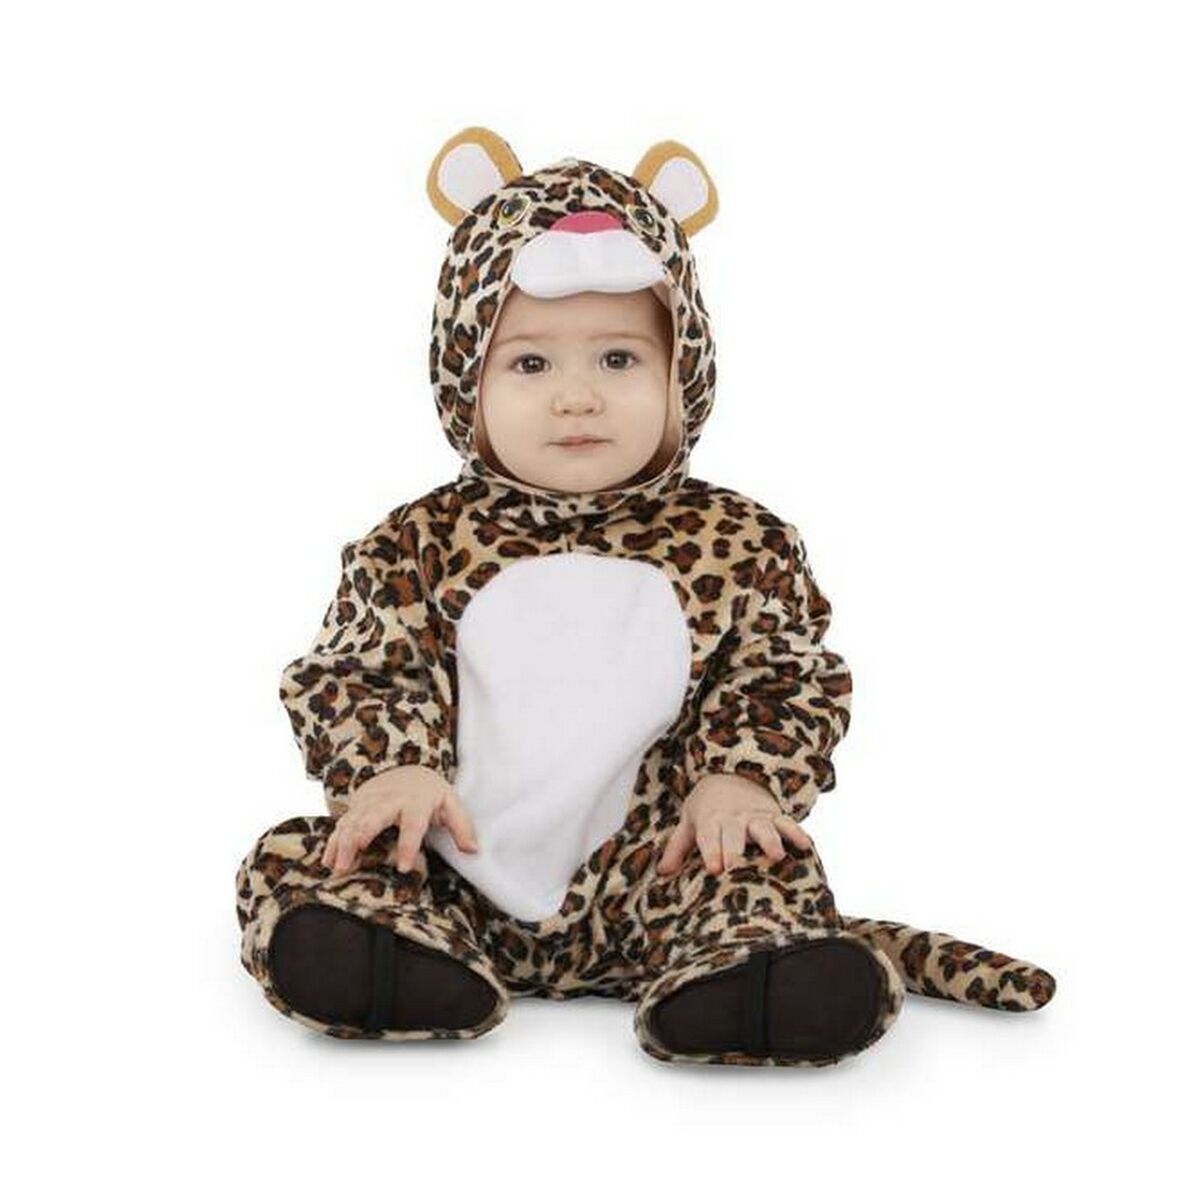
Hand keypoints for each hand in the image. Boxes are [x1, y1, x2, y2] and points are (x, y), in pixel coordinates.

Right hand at [321, 764, 478, 878]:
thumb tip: (473, 850)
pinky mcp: (357, 806)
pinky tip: (328, 862)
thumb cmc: (430, 793)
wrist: (407, 769)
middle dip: (360, 839)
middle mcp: (390, 800)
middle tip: (350, 864)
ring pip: (352, 821)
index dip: (408, 845)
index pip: (412, 824)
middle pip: (373, 818)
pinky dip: (333, 842)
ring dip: (342, 844)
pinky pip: (342, 824)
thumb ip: (462, 827)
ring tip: (336, 868)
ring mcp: (370, 802)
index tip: (404, 868)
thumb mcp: (450, 804)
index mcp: (416, 801)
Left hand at [656, 773, 812, 875]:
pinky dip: (796, 833)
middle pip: (734, 834)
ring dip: (770, 840)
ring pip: (764, 828)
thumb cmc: (707, 806)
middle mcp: (733, 817)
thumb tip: (662, 872)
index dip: (711, 851)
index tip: (713, 868)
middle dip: (734, 850)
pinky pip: (787, 823)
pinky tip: (805, 846)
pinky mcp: (774, 815)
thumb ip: (677, 848)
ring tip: (776, 856)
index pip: (709, 836)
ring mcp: (755, 816)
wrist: (731, 772)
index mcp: (710, 819)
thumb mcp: (689, 821)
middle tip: (734, 867)